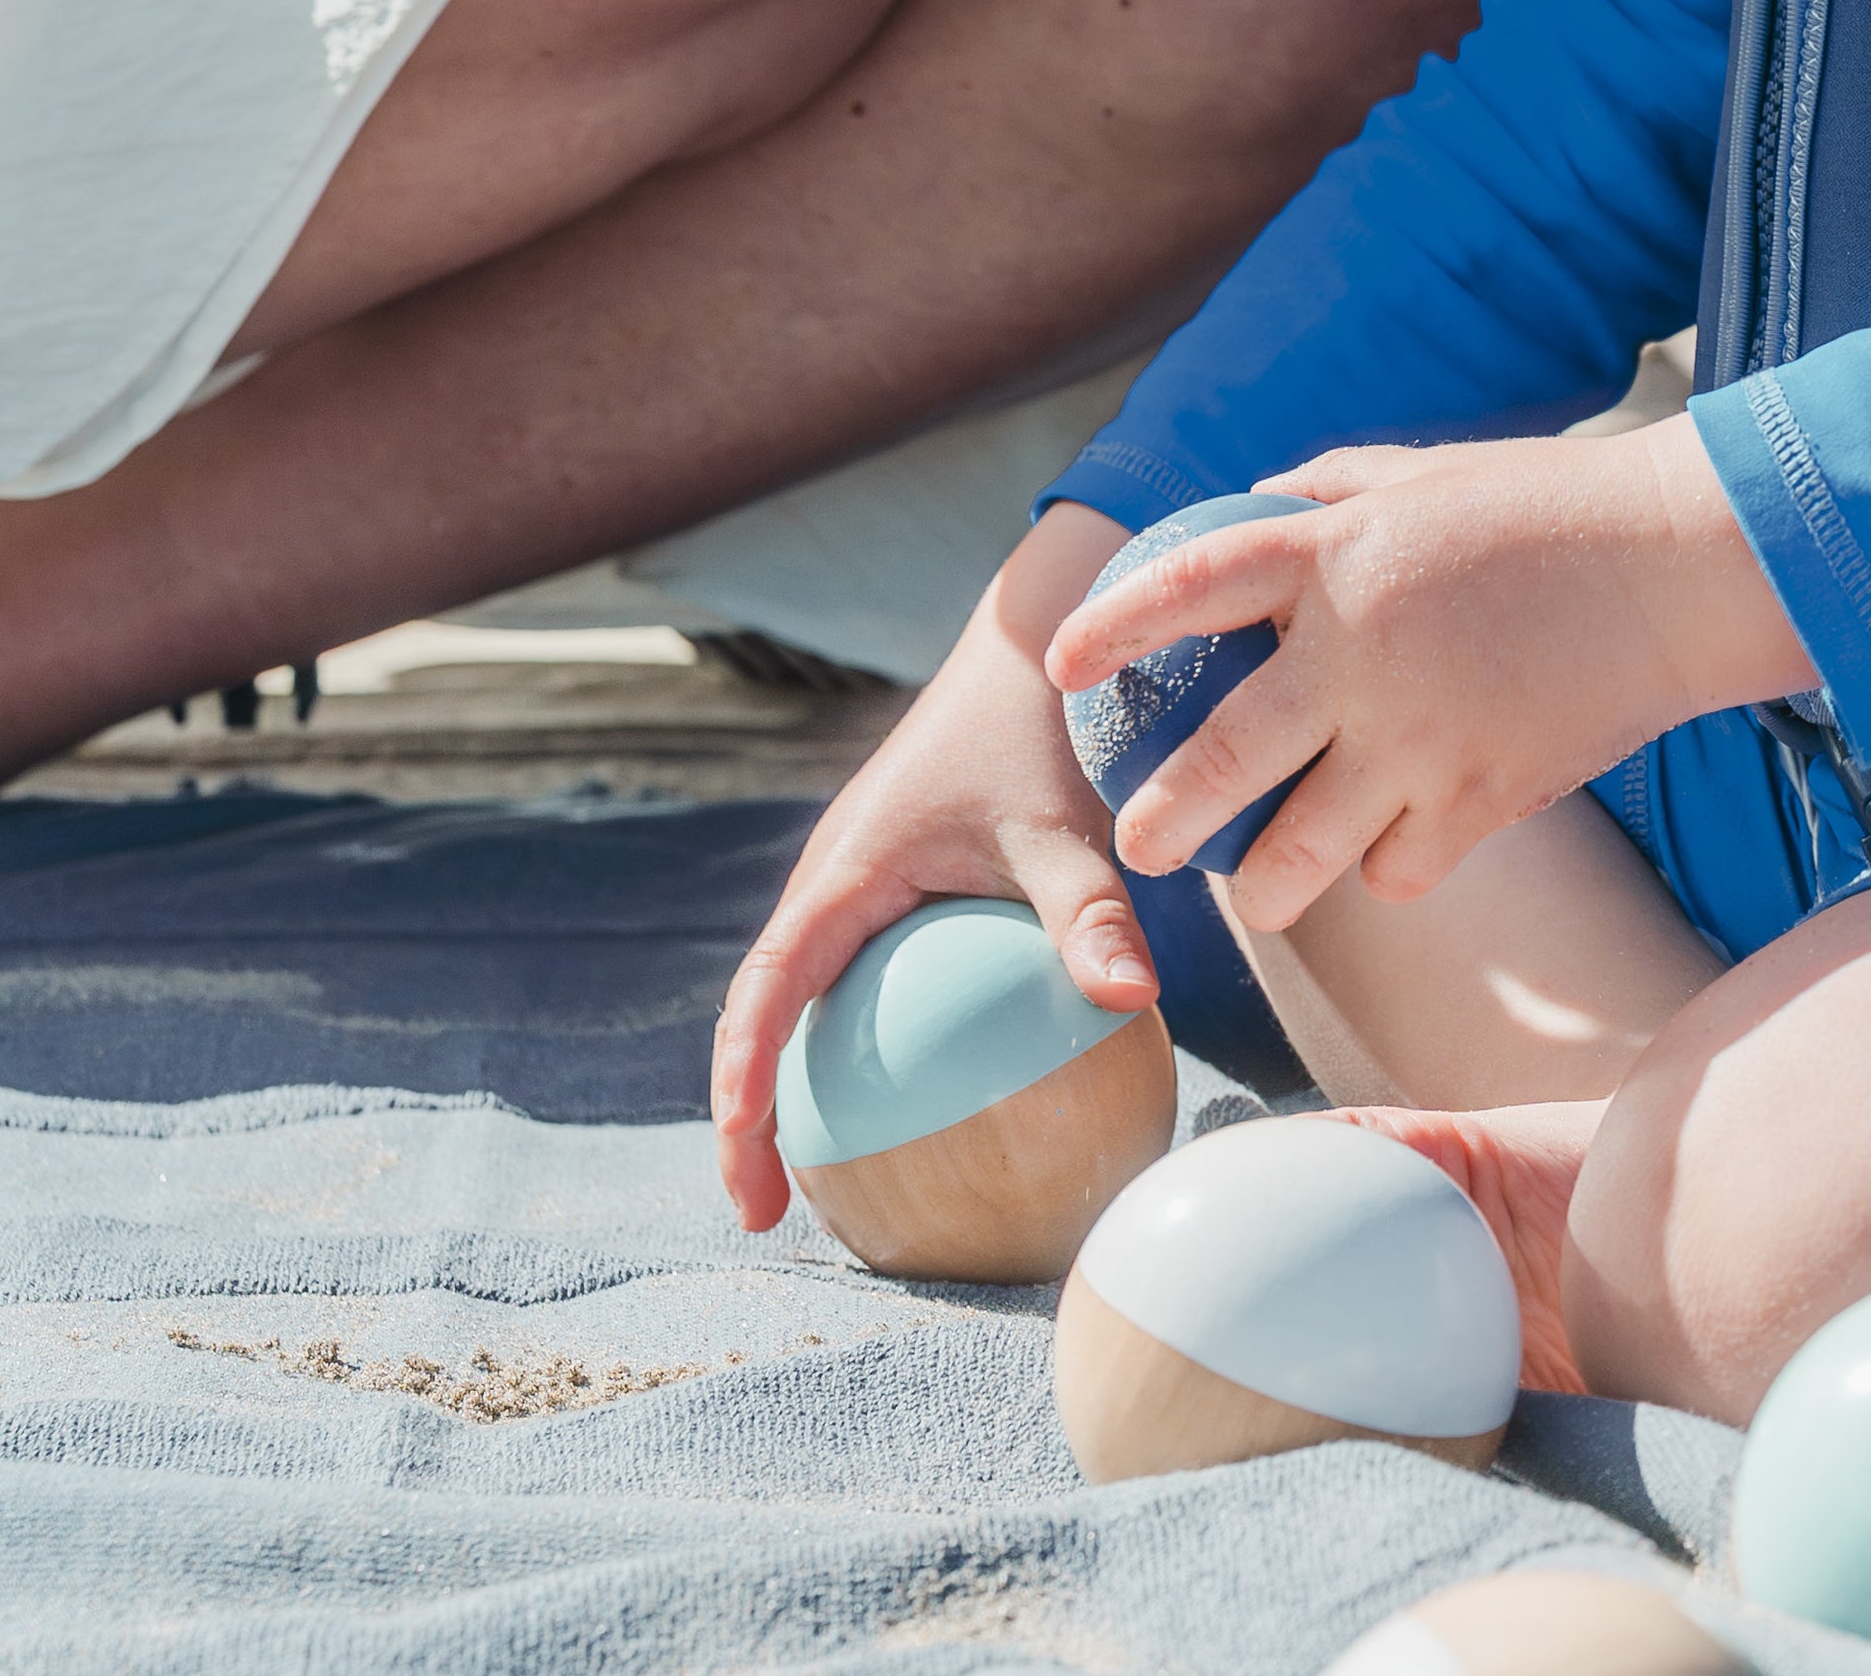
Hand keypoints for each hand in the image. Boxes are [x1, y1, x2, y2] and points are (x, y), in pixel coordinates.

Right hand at [708, 505, 1155, 1234]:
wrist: (1039, 655)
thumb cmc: (1042, 735)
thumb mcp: (1063, 827)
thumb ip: (1091, 912)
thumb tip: (1130, 1002)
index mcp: (839, 877)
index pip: (766, 995)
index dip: (740, 1085)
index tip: (743, 1166)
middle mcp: (830, 889)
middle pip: (764, 1017)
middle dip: (749, 1117)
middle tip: (766, 1216)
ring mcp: (858, 894)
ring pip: (808, 1005)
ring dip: (801, 1087)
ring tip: (834, 1188)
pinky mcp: (897, 895)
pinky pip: (870, 985)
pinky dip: (874, 1046)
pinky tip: (938, 1106)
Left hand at [1042, 424, 1817, 938]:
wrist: (1676, 568)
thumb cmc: (1545, 507)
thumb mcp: (1418, 474)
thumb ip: (1321, 496)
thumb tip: (1246, 512)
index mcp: (1336, 552)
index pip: (1190, 586)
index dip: (1115, 625)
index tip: (1061, 666)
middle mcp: (1360, 652)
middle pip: (1220, 764)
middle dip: (1160, 823)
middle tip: (1138, 846)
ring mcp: (1421, 734)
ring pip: (1298, 857)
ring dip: (1262, 888)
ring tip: (1252, 891)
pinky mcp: (1483, 796)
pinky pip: (1400, 871)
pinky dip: (1387, 872)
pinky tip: (1388, 856)